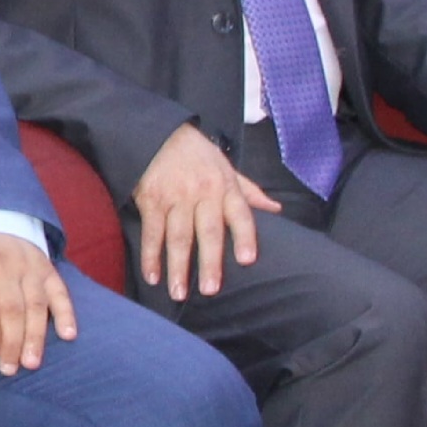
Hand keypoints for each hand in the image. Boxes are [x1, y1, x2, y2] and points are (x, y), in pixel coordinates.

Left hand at [0, 227, 74, 370]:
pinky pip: (60, 291)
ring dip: (36, 335)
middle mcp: (4, 262)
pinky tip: (68, 336)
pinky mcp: (47, 267)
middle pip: (11, 306)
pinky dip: (66, 313)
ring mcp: (29, 264)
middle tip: (9, 369)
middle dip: (11, 340)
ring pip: (36, 303)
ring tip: (31, 362)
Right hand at [132, 122, 276, 296]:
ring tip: (178, 293)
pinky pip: (152, 232)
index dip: (244, 237)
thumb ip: (249, 191)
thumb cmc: (197, 154)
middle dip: (209, 262)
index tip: (247, 260)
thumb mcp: (227, 167)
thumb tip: (275, 210)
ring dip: (177, 266)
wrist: (160, 133)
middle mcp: (202, 193)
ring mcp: (175, 197)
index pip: (240, 214)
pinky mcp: (151, 200)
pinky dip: (150, 255)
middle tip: (210, 290)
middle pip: (207, 232)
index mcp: (225, 186)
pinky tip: (152, 276)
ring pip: (177, 237)